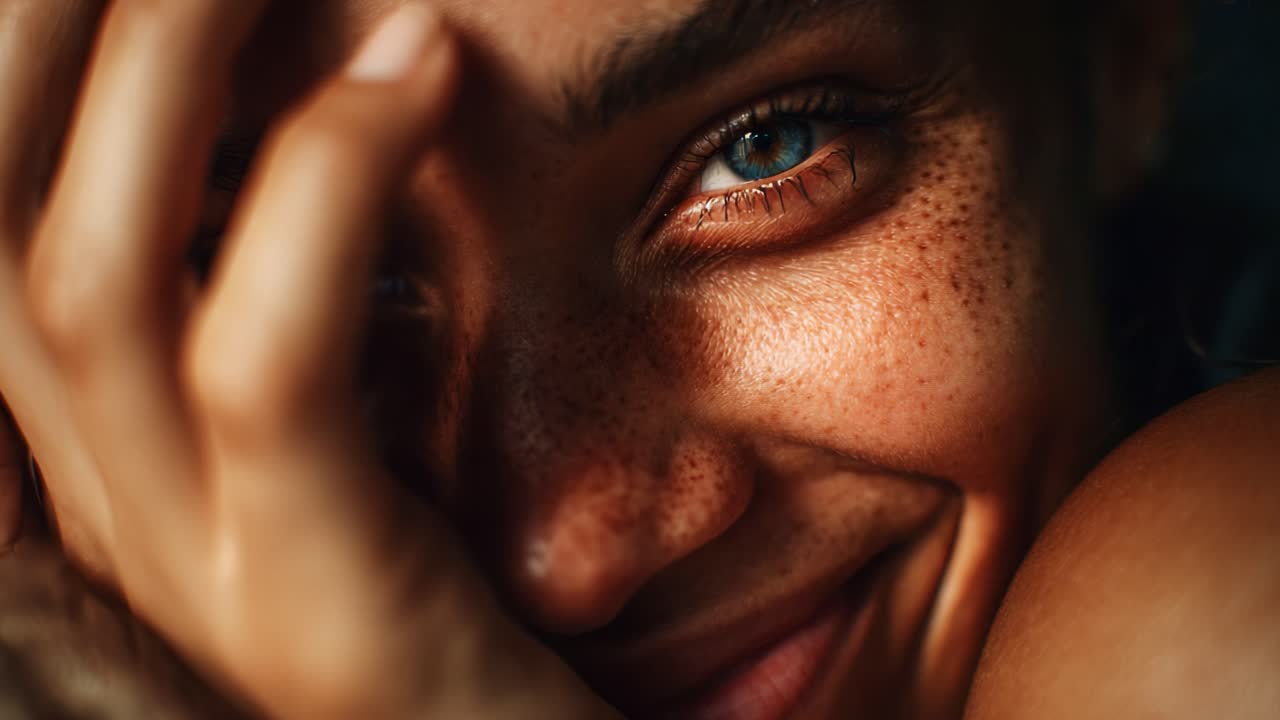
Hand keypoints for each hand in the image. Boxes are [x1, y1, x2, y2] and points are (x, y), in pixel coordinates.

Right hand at [0, 2, 614, 717]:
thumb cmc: (453, 590)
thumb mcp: (342, 427)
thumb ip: (290, 288)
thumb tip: (312, 100)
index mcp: (103, 439)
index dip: (23, 48)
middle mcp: (100, 496)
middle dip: (51, 25)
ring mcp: (184, 560)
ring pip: (84, 276)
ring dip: (163, 68)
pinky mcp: (308, 600)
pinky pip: (264, 367)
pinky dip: (322, 191)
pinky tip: (423, 62)